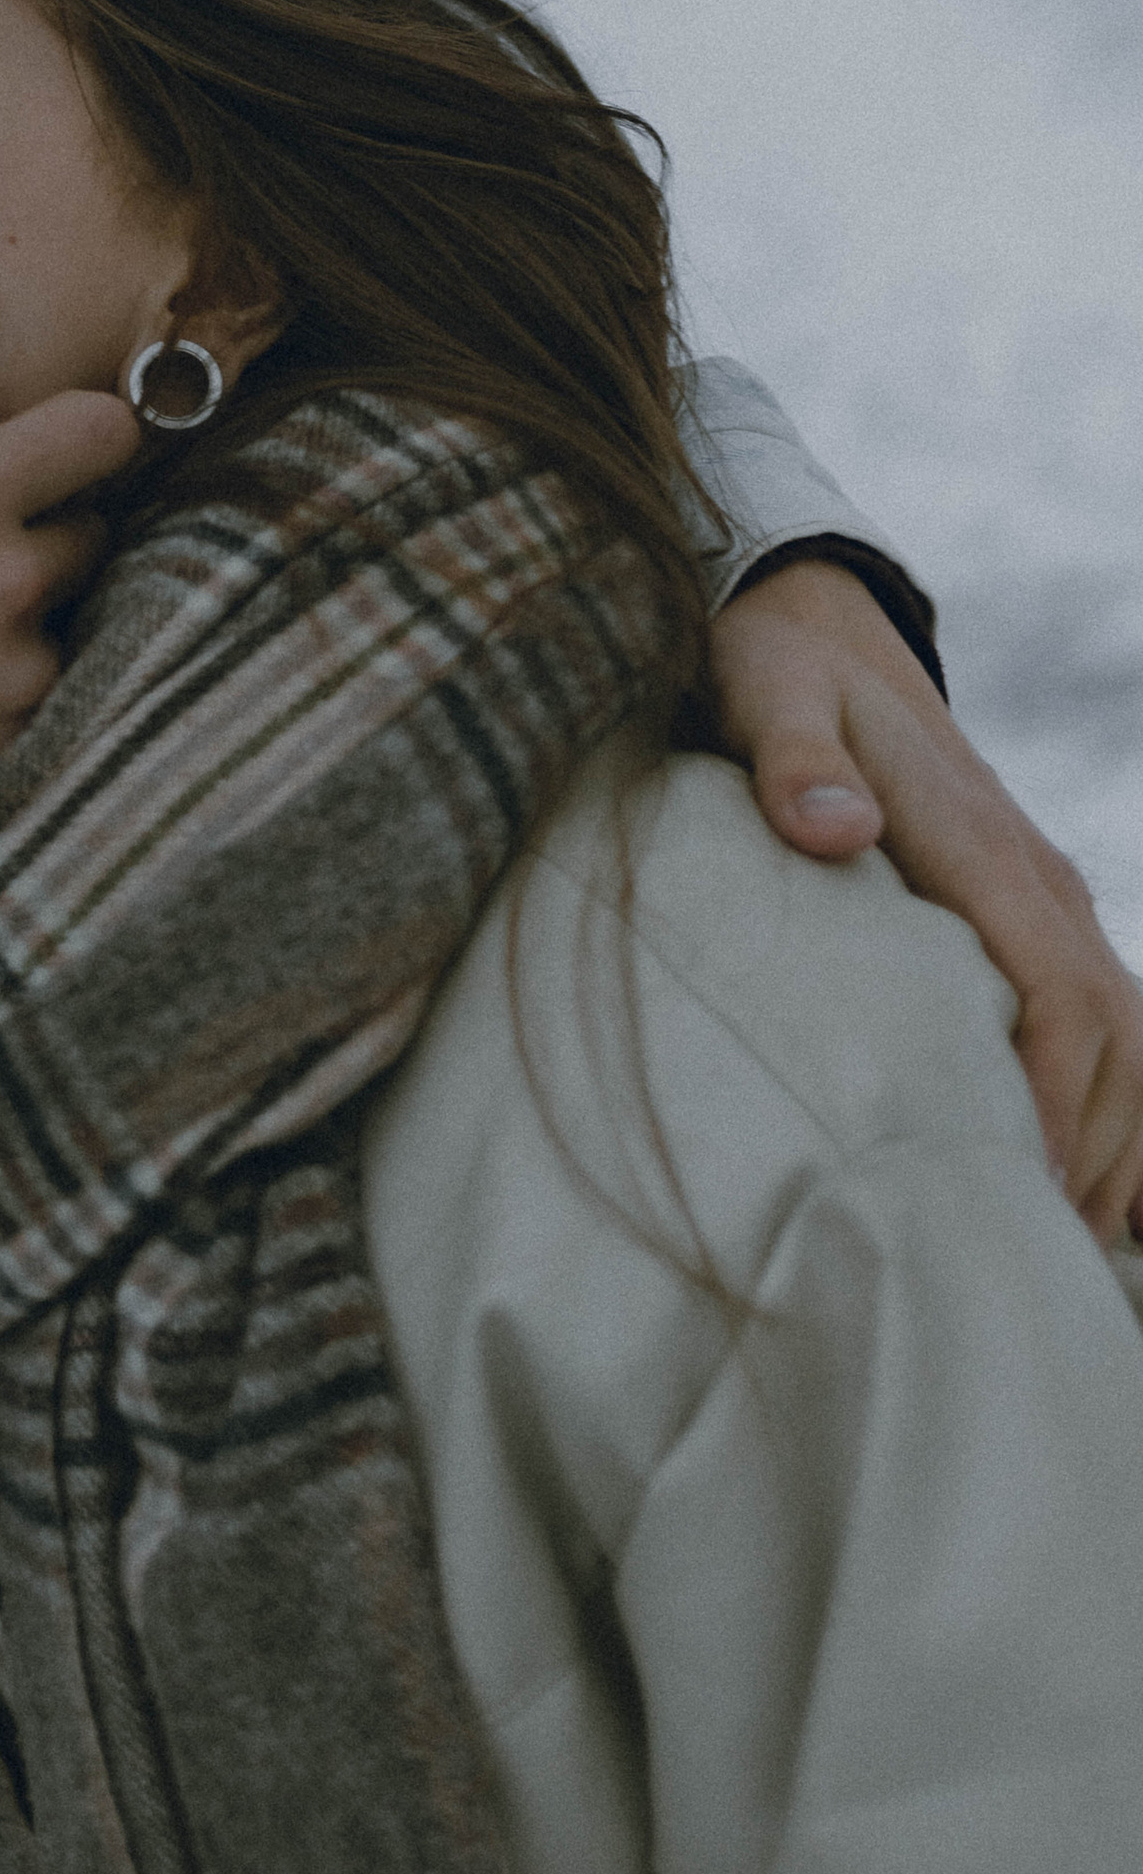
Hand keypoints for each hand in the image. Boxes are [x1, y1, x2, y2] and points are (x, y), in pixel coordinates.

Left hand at [712, 558, 1142, 1240]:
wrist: (812, 622)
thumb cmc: (777, 669)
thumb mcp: (766, 691)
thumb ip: (792, 759)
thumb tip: (833, 828)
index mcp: (982, 844)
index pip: (1055, 991)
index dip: (1053, 1097)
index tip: (1024, 1191)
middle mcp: (1032, 875)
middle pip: (1109, 1032)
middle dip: (1097, 1147)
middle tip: (1041, 1252)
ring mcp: (1041, 892)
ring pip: (1124, 1029)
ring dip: (1119, 1134)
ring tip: (1072, 1243)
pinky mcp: (1024, 907)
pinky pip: (1102, 1014)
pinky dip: (1114, 1096)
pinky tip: (1087, 1180)